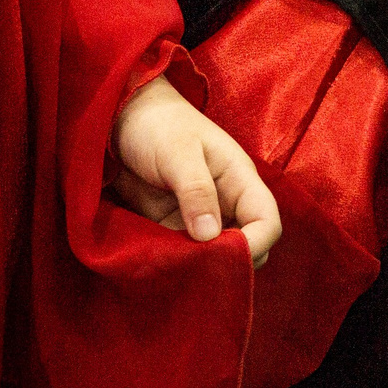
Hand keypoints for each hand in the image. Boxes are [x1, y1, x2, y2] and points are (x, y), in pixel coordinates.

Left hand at [110, 75, 281, 264]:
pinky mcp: (174, 226)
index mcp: (239, 180)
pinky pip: (186, 254)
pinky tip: (163, 266)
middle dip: (229, 262)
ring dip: (202, 267)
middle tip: (198, 268)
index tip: (225, 259)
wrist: (121, 118)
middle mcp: (226, 203)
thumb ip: (196, 191)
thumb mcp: (178, 153)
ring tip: (178, 270)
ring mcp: (200, 217)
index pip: (267, 221)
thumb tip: (210, 236)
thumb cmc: (157, 125)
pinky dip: (179, 264)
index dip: (255, 244)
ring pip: (217, 256)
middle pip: (249, 246)